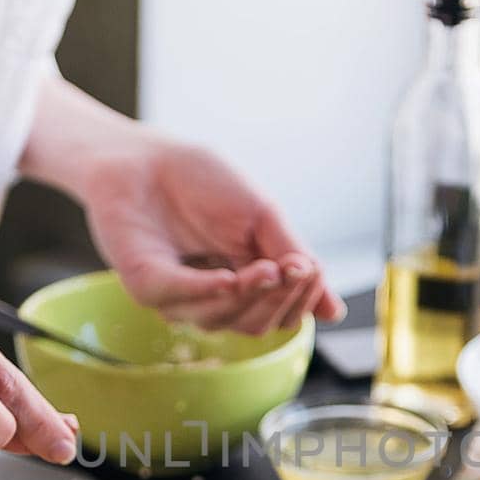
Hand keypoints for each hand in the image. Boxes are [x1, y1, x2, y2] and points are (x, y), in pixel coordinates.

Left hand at [79, 141, 346, 334]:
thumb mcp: (262, 216)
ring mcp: (177, 298)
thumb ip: (294, 258)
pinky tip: (231, 280)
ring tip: (269, 269)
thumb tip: (334, 313)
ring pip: (223, 319)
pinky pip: (180, 298)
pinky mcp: (145, 284)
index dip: (300, 299)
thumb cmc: (201, 182)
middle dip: (281, 299)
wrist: (145, 156)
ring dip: (251, 295)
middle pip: (257, 324)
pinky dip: (209, 292)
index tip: (311, 270)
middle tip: (296, 270)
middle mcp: (211, 300)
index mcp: (243, 285)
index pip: (281, 314)